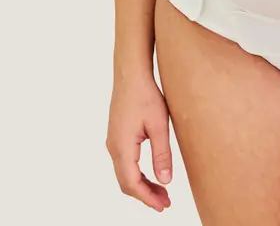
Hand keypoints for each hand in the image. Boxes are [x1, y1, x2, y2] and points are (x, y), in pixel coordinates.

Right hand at [106, 72, 172, 211]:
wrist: (131, 73)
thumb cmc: (146, 95)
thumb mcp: (159, 125)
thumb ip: (162, 154)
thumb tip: (166, 181)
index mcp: (122, 146)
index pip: (132, 183)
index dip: (147, 198)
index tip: (163, 206)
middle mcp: (113, 147)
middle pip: (126, 182)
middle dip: (145, 195)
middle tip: (165, 202)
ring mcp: (113, 141)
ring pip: (125, 174)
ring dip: (141, 185)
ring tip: (162, 191)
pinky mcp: (117, 136)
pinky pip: (124, 163)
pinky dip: (137, 174)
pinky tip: (152, 173)